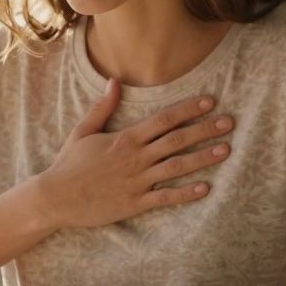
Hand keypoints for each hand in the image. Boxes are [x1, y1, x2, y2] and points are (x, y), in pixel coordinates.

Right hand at [35, 77, 233, 229]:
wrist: (55, 197)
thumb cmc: (69, 164)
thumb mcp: (83, 131)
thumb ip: (102, 107)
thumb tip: (114, 81)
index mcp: (125, 138)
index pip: (164, 119)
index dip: (189, 109)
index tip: (210, 101)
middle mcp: (135, 157)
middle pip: (177, 140)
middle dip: (205, 129)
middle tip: (229, 123)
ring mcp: (137, 181)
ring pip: (177, 167)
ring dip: (203, 158)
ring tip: (226, 150)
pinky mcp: (135, 203)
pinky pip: (165, 198)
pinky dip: (186, 194)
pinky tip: (205, 189)